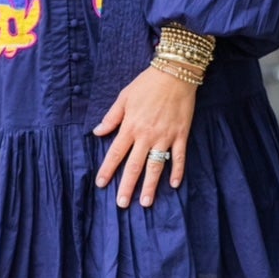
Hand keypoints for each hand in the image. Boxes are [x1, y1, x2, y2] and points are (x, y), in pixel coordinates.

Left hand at [93, 66, 196, 208]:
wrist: (175, 73)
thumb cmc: (147, 84)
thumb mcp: (124, 97)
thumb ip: (111, 117)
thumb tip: (97, 132)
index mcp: (130, 126)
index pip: (116, 152)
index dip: (107, 169)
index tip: (101, 184)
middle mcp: (146, 135)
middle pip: (134, 165)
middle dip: (127, 186)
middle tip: (122, 204)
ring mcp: (165, 137)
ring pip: (156, 166)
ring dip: (150, 185)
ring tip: (145, 202)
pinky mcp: (180, 135)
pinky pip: (178, 157)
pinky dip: (177, 171)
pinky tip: (173, 184)